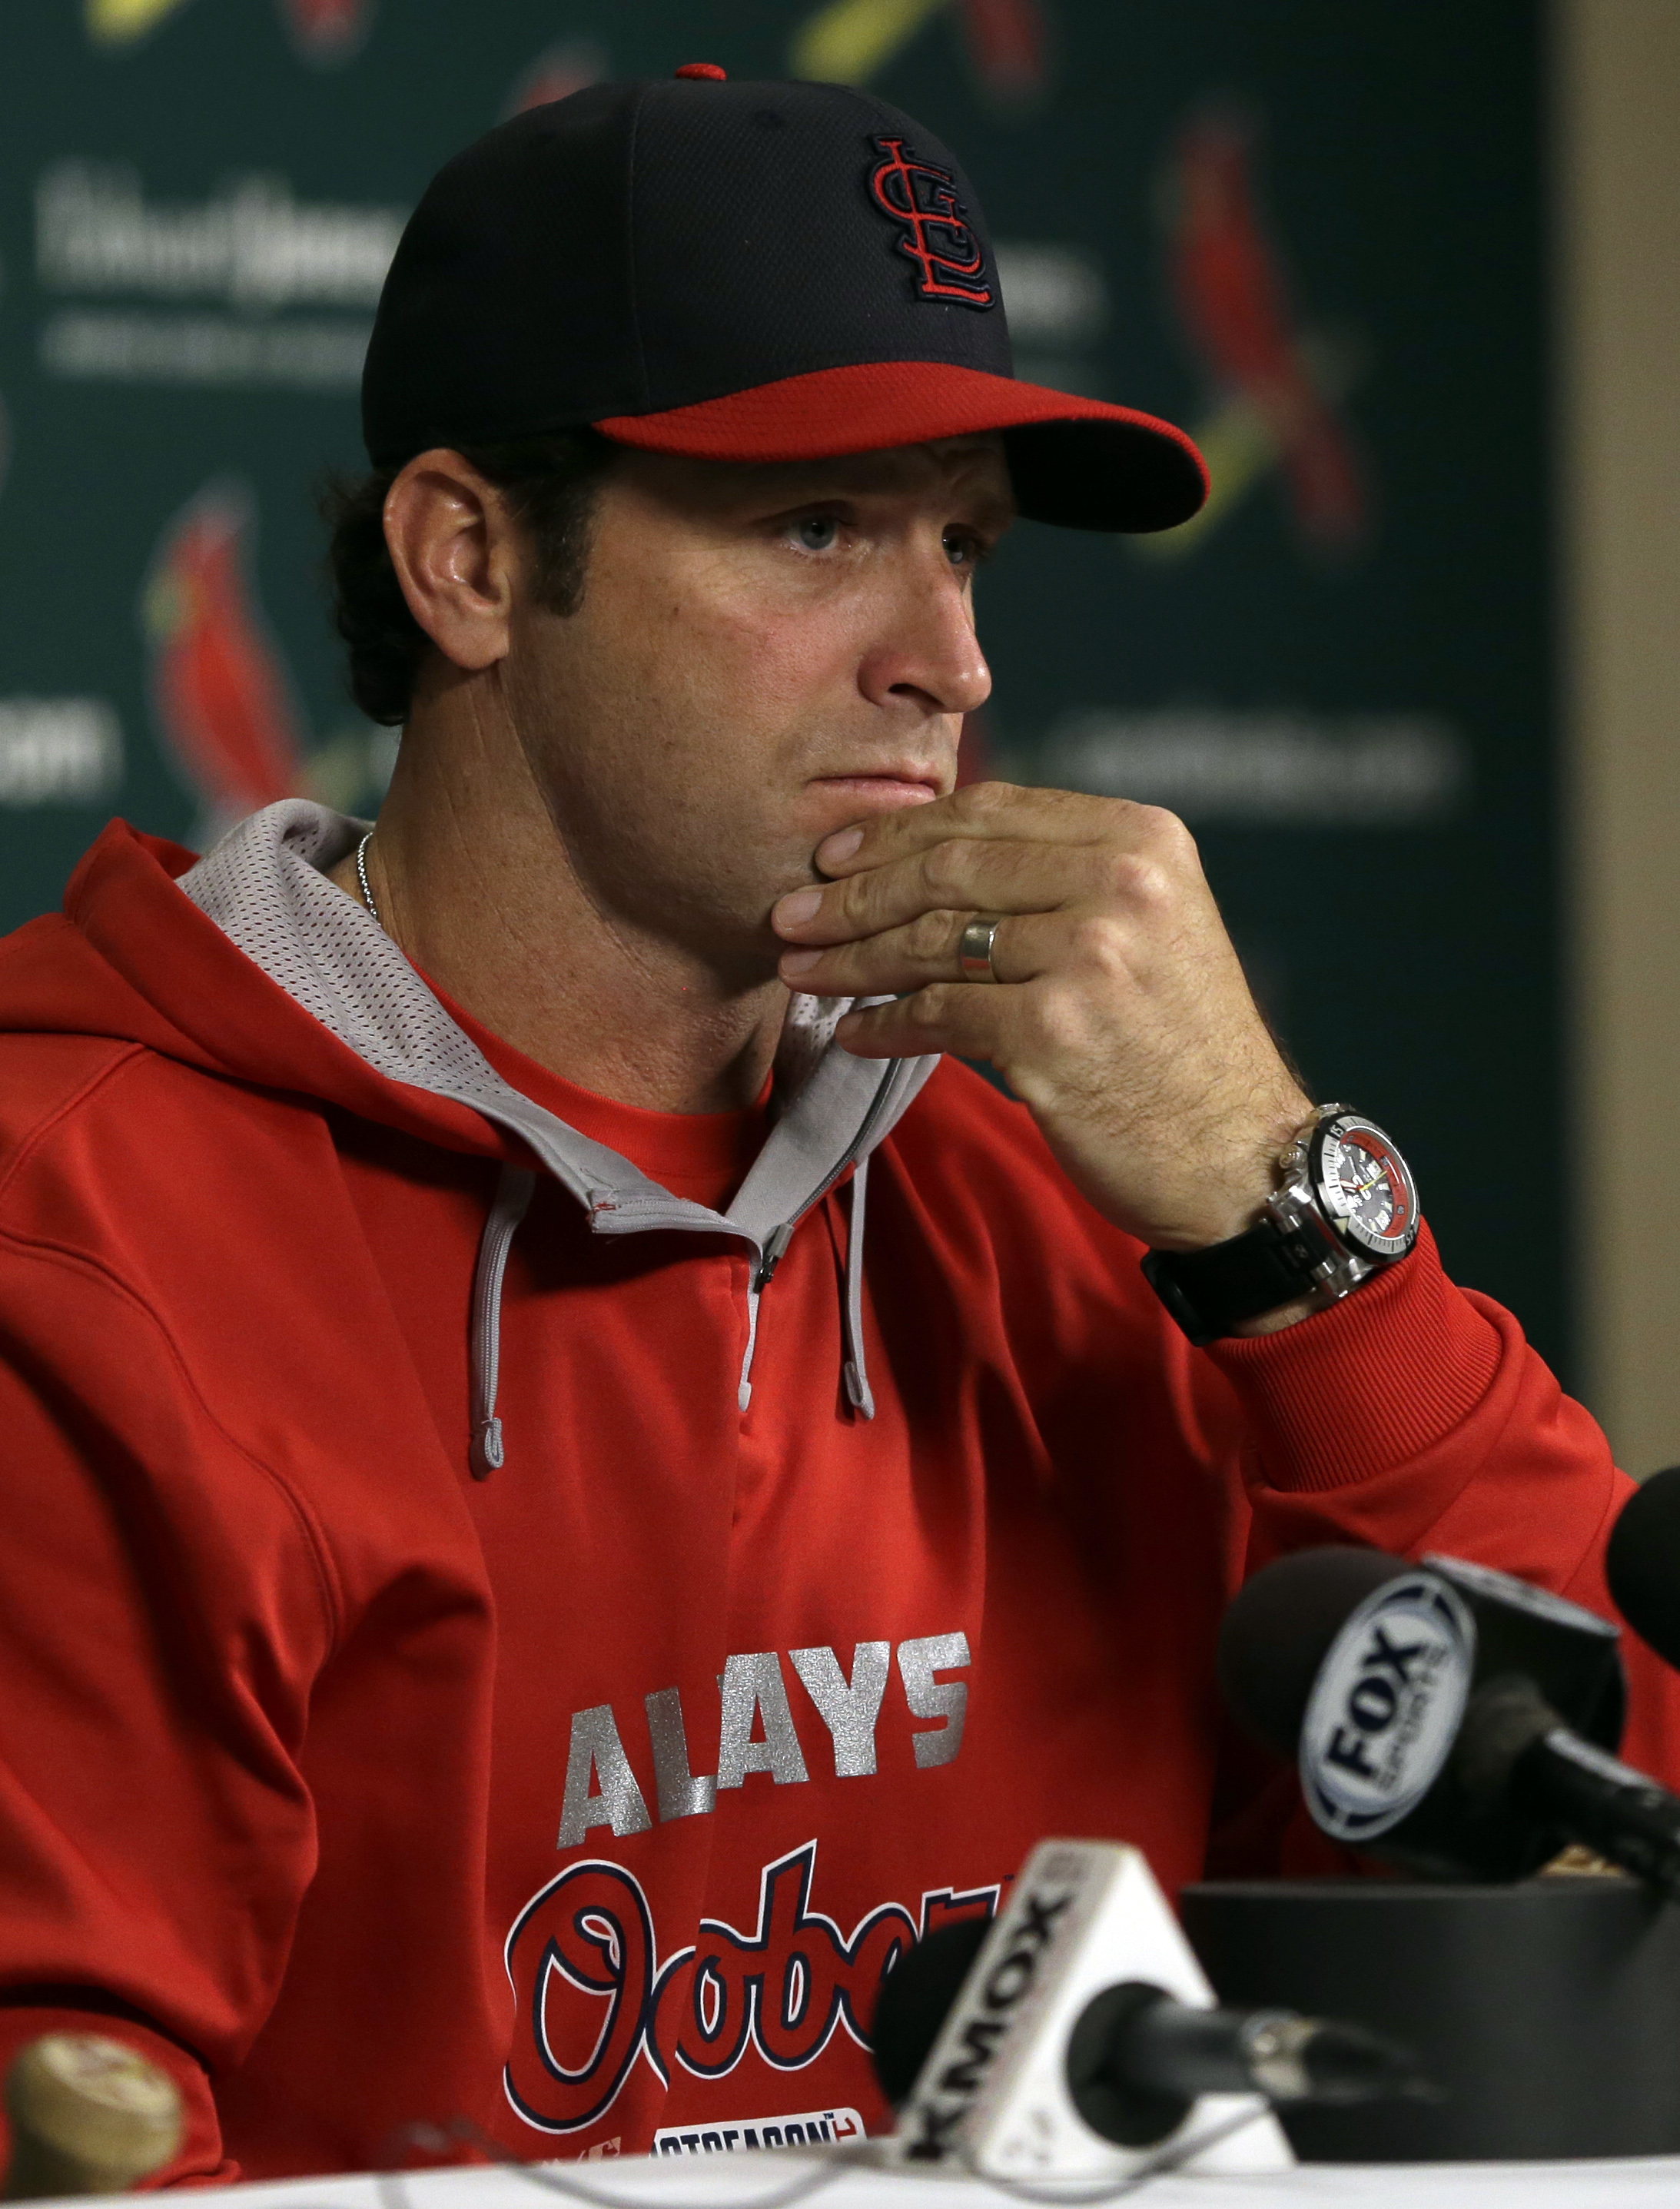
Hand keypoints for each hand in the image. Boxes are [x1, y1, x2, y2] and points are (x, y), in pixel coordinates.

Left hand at [771, 781, 1311, 1251]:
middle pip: (950, 870)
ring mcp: (1088, 956)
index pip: (990, 811)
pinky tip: (852, 1032)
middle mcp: (1120, 884)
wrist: (1240, 1157)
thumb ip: (1065, 878)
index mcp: (1140, 839)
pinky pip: (936, 1016)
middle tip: (789, 913)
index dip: (898, 830)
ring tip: (801, 969)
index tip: (834, 853)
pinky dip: (883, 1024)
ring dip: (852, 958)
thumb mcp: (1151, 927)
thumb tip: (933, 858)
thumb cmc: (1180, 1047)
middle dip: (853, 893)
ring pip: (933, 941)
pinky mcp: (1053, 1032)